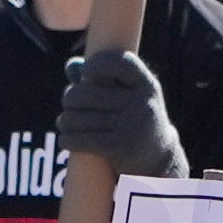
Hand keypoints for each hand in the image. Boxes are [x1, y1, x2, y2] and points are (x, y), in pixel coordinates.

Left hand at [59, 47, 185, 188]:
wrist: (158, 160)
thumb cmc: (135, 118)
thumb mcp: (130, 95)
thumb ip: (102, 77)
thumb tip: (71, 66)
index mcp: (146, 84)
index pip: (118, 62)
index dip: (96, 64)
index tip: (86, 73)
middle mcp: (141, 103)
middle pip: (86, 93)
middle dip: (70, 97)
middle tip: (67, 104)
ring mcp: (131, 126)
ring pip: (78, 118)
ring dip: (65, 121)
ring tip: (64, 122)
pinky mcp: (119, 148)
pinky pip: (81, 139)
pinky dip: (68, 139)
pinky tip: (66, 139)